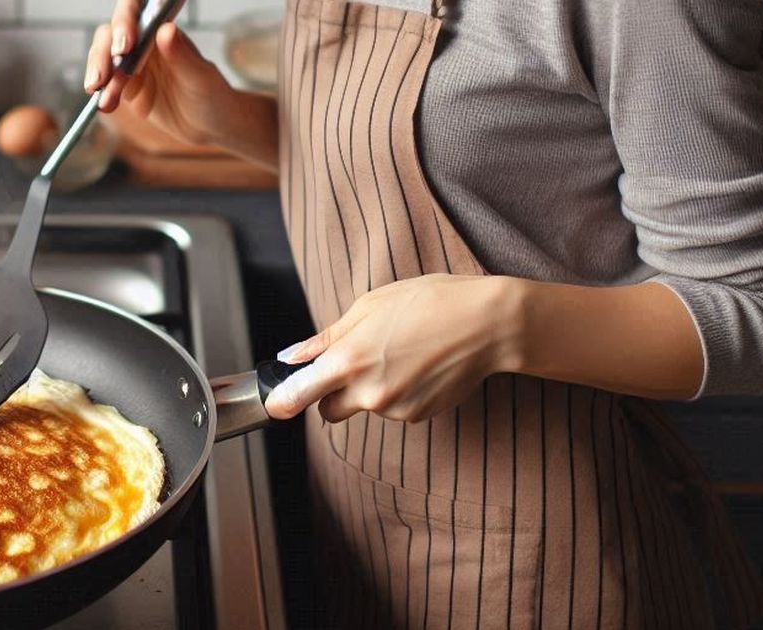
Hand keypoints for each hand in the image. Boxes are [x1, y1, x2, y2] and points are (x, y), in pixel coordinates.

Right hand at [84, 0, 232, 145]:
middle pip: (112, 35)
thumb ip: (182, 56)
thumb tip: (166, 30)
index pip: (136, 11)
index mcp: (162, 30)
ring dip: (99, 75)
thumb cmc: (214, 95)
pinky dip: (101, 93)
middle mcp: (144, 42)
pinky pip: (106, 85)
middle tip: (101, 79)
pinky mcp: (127, 87)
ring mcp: (133, 64)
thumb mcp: (201, 78)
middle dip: (103, 54)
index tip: (124, 48)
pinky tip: (102, 105)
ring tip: (102, 99)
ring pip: (104, 59)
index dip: (124, 22)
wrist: (212, 126)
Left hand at [264, 275, 524, 421]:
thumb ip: (326, 337)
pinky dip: (400, 393)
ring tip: (403, 353)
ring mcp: (394, 408)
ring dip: (372, 389)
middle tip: (355, 364)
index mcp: (348, 360)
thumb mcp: (370, 306)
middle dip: (332, 394)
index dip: (282, 402)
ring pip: (366, 406)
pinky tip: (420, 366)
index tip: (275, 405)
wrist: (487, 323)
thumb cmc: (429, 302)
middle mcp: (368, 392)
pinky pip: (395, 409)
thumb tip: (293, 356)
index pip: (299, 396)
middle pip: (329, 410)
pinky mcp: (418, 416)